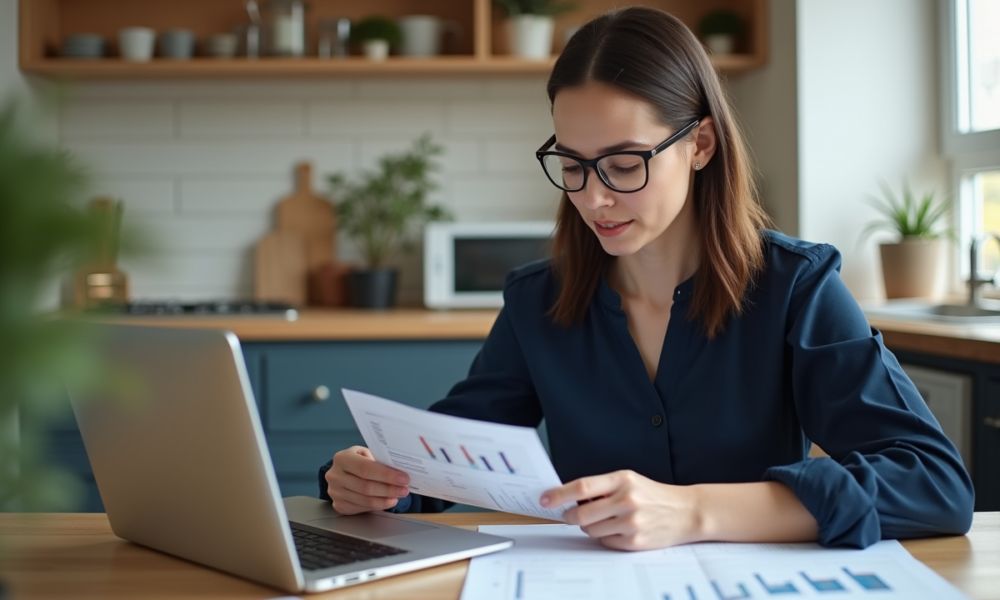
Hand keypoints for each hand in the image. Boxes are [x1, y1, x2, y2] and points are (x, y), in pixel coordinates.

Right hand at [325, 446, 409, 514]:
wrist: (343, 472)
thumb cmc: (358, 461)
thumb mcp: (366, 454)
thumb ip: (379, 460)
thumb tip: (400, 469)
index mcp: (342, 458)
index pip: (366, 468)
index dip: (386, 475)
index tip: (403, 478)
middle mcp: (335, 476)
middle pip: (366, 487)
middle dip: (389, 489)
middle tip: (404, 489)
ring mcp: (335, 492)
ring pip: (365, 500)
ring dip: (385, 499)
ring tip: (398, 495)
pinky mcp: (339, 505)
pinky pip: (362, 508)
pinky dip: (378, 506)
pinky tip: (387, 501)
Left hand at [540, 470, 699, 550]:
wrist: (686, 512)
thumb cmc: (653, 495)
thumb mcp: (629, 480)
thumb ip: (602, 487)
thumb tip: (570, 498)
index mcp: (622, 480)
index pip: (582, 487)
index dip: (559, 494)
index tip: (545, 499)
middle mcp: (627, 500)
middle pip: (582, 514)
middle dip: (569, 517)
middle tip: (567, 516)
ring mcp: (631, 522)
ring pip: (591, 530)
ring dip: (588, 527)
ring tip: (601, 520)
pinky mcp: (635, 542)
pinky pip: (605, 542)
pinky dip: (603, 537)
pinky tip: (616, 529)